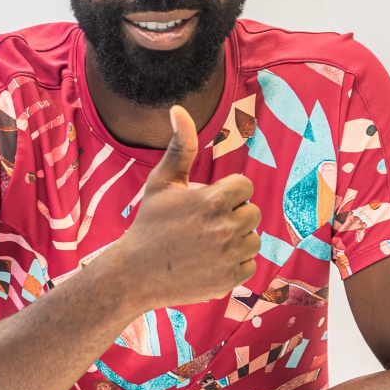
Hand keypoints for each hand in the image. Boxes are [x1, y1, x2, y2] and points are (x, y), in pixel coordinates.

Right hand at [117, 105, 261, 309]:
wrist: (135, 273)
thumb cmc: (148, 223)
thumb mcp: (161, 182)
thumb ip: (179, 146)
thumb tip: (179, 109)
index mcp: (213, 200)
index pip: (244, 187)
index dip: (227, 193)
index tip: (208, 202)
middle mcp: (225, 228)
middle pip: (252, 213)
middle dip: (233, 215)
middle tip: (205, 224)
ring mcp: (228, 256)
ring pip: (254, 240)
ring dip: (237, 239)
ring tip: (209, 243)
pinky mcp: (229, 280)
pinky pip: (250, 265)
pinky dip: (235, 263)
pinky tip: (211, 261)